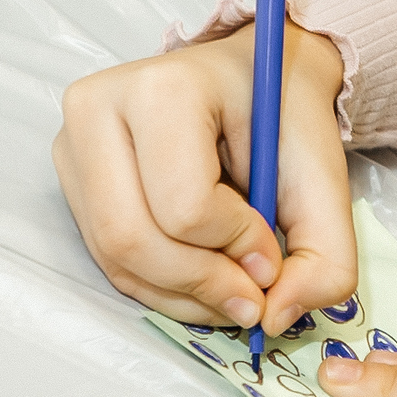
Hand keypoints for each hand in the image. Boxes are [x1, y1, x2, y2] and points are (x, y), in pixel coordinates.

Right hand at [53, 21, 354, 333]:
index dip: (235, 247)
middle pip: (132, 238)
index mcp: (162, 89)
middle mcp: (99, 108)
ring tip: (234, 290)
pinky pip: (106, 257)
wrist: (255, 77)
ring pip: (114, 256)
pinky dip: (160, 287)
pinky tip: (203, 280)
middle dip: (200, 284)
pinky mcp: (71, 176)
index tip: (273, 254)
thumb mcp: (325, 178)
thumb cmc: (284, 116)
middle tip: (252, 300)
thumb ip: (324, 255)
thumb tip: (274, 319)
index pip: (184, 206)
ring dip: (182, 294)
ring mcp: (73, 142)